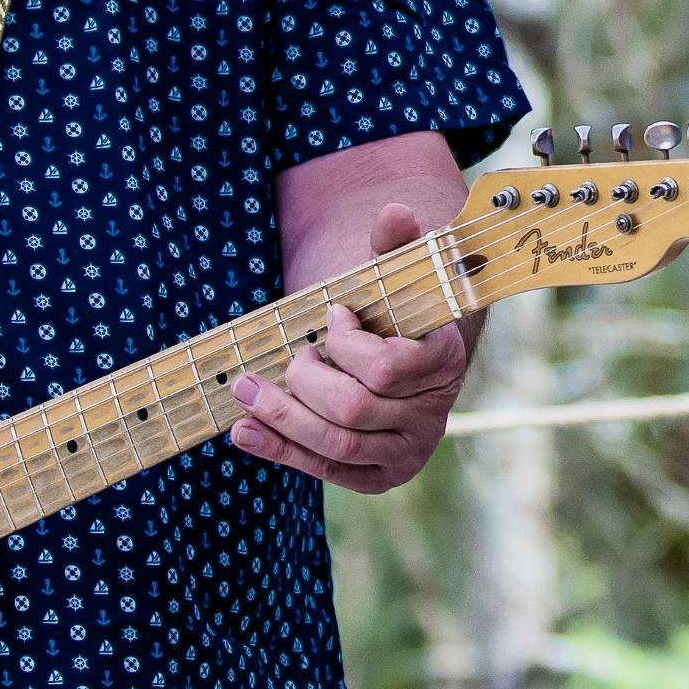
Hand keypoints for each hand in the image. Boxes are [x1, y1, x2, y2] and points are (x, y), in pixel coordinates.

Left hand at [231, 206, 472, 492]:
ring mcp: (407, 453)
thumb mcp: (397, 278)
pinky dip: (279, 450)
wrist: (407, 363)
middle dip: (305, 381)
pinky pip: (325, 470)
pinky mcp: (379, 478)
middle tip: (290, 354)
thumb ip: (393, 245)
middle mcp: (432, 417)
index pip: (386, 368)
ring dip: (281, 416)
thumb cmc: (394, 315)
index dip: (347, 344)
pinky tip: (243, 431)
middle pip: (354, 409)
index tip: (331, 315)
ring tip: (245, 388)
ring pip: (336, 445)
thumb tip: (394, 210)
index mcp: (445, 364)